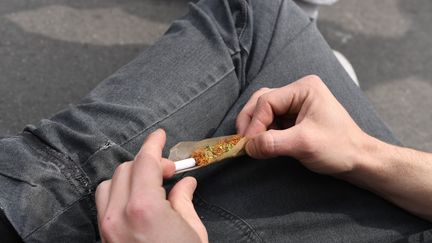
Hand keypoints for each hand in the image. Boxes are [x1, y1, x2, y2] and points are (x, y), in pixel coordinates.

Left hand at [95, 129, 207, 242]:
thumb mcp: (193, 231)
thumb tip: (185, 184)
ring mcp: (107, 228)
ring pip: (109, 184)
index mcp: (144, 208)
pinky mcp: (103, 238)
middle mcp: (119, 215)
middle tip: (170, 172)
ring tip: (151, 187)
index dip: (153, 144)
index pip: (144, 162)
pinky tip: (138, 202)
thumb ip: (184, 201)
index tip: (160, 136)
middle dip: (148, 163)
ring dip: (130, 178)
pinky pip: (105, 204)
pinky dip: (120, 194)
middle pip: (126, 169)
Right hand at [236, 75, 370, 174]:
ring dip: (255, 127)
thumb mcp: (304, 144)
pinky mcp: (294, 117)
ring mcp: (296, 104)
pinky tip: (264, 144)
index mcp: (304, 89)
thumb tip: (247, 147)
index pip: (267, 101)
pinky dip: (263, 132)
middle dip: (251, 121)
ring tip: (252, 144)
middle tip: (244, 142)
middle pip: (262, 101)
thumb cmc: (338, 148)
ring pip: (264, 110)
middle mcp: (298, 92)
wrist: (358, 160)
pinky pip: (271, 121)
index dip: (254, 122)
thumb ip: (273, 143)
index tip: (248, 145)